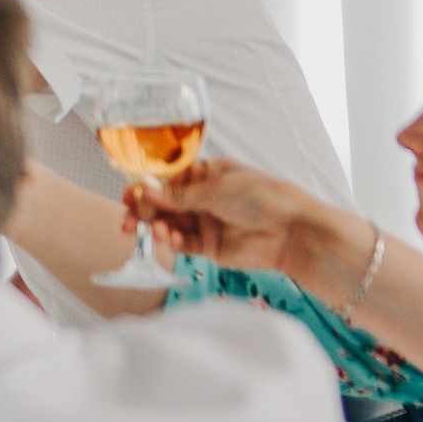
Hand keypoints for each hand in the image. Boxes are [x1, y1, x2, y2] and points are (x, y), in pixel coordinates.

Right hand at [123, 159, 336, 277]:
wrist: (293, 232)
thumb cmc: (264, 197)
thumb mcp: (216, 189)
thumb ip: (178, 194)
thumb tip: (144, 188)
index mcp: (206, 174)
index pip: (166, 179)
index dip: (146, 187)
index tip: (129, 195)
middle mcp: (202, 197)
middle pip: (162, 204)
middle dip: (143, 211)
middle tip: (130, 219)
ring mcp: (205, 222)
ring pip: (168, 224)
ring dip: (156, 227)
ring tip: (157, 231)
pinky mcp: (208, 246)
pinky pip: (181, 244)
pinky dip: (171, 242)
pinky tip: (170, 240)